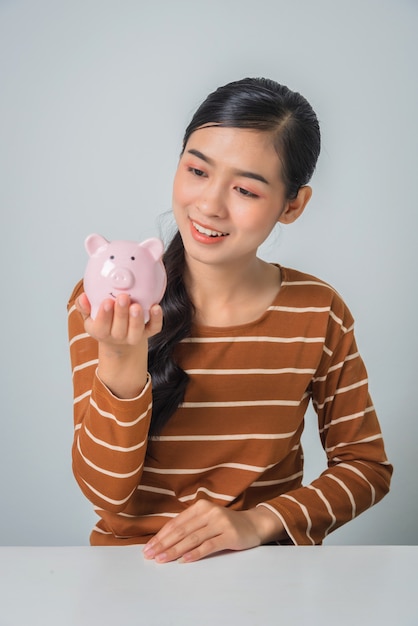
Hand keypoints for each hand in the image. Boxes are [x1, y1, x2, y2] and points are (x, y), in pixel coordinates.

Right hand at [76, 292, 162, 398]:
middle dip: (121, 313)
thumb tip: (83, 297)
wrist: (120, 338)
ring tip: (136, 305)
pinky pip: (154, 328)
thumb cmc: (104, 321)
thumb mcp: (89, 316)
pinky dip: (157, 319)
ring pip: (136, 331)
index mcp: (101, 332)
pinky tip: (156, 307)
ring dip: (136, 319)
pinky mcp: (149, 331)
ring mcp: (134, 336)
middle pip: (119, 329)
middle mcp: (118, 336)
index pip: (101, 327)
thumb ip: (83, 306)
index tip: (106, 302)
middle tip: (123, 298)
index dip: (104, 316)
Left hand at [143, 500, 285, 563]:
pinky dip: (195, 553)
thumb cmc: (225, 525)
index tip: (148, 547)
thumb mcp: (206, 520)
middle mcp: (209, 512)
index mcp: (200, 506)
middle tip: (150, 555)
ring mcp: (220, 522)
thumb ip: (190, 526)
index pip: (176, 522)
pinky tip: (184, 560)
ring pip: (192, 538)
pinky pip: (209, 545)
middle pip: (181, 530)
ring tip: (162, 559)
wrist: (253, 525)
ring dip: (175, 550)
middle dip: (163, 544)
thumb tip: (164, 541)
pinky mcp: (229, 535)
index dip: (161, 535)